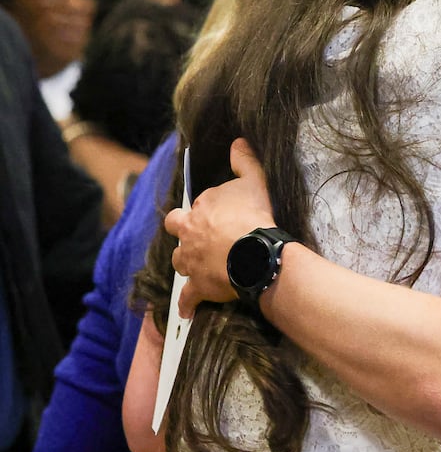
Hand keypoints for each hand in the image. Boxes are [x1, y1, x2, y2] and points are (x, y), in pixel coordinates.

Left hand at [165, 138, 275, 316]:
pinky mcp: (197, 286)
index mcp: (199, 208)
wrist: (253, 254)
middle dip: (182, 231)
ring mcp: (190, 261)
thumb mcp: (254, 182)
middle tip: (197, 235)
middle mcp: (189, 234)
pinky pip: (188, 297)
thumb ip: (244, 161)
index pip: (196, 204)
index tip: (221, 214)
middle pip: (176, 229)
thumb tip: (238, 141)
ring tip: (198, 266)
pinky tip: (187, 310)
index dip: (208, 209)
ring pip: (179, 261)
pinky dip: (187, 303)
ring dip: (186, 262)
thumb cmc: (254, 217)